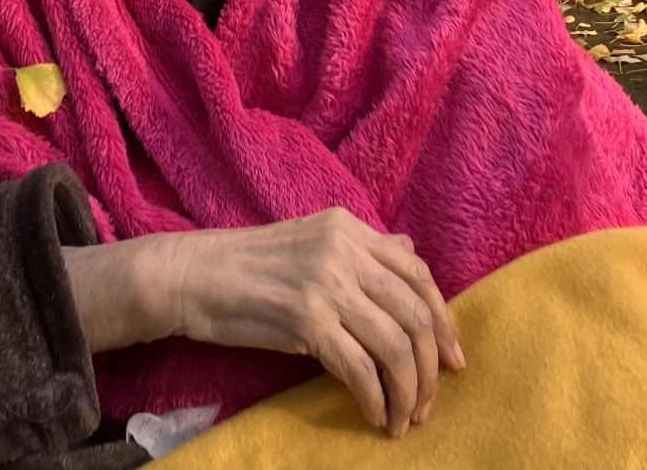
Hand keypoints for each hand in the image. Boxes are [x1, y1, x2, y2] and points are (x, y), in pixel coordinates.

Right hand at [62, 208, 464, 436]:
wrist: (193, 276)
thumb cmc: (250, 265)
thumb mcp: (312, 240)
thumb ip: (363, 248)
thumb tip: (410, 253)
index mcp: (347, 227)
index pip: (418, 274)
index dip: (443, 321)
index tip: (452, 360)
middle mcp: (343, 249)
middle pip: (415, 314)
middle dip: (431, 367)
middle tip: (430, 401)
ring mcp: (325, 283)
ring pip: (395, 346)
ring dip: (409, 392)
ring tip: (404, 418)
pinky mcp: (306, 320)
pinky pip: (361, 370)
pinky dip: (376, 400)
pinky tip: (375, 416)